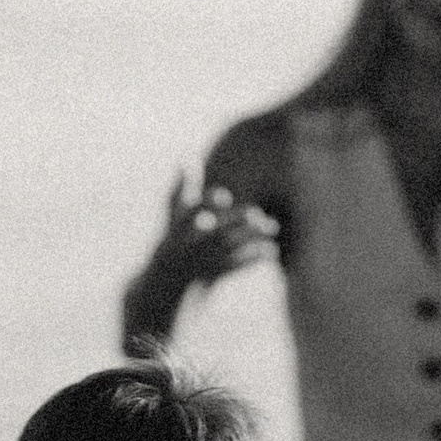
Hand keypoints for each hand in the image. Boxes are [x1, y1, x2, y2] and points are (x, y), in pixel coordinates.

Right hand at [149, 167, 279, 295]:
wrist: (167, 284)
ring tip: (273, 227)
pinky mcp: (214, 278)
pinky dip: (254, 258)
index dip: (208, 205)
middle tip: (257, 214)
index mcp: (178, 229)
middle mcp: (188, 246)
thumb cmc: (174, 242)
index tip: (225, 197)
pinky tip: (271, 250)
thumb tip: (187, 156)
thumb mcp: (173, 216)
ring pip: (230, 249)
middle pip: (215, 232)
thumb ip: (182, 188)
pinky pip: (236, 267)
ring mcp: (200, 264)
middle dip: (236, 222)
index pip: (191, 213)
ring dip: (252, 238)